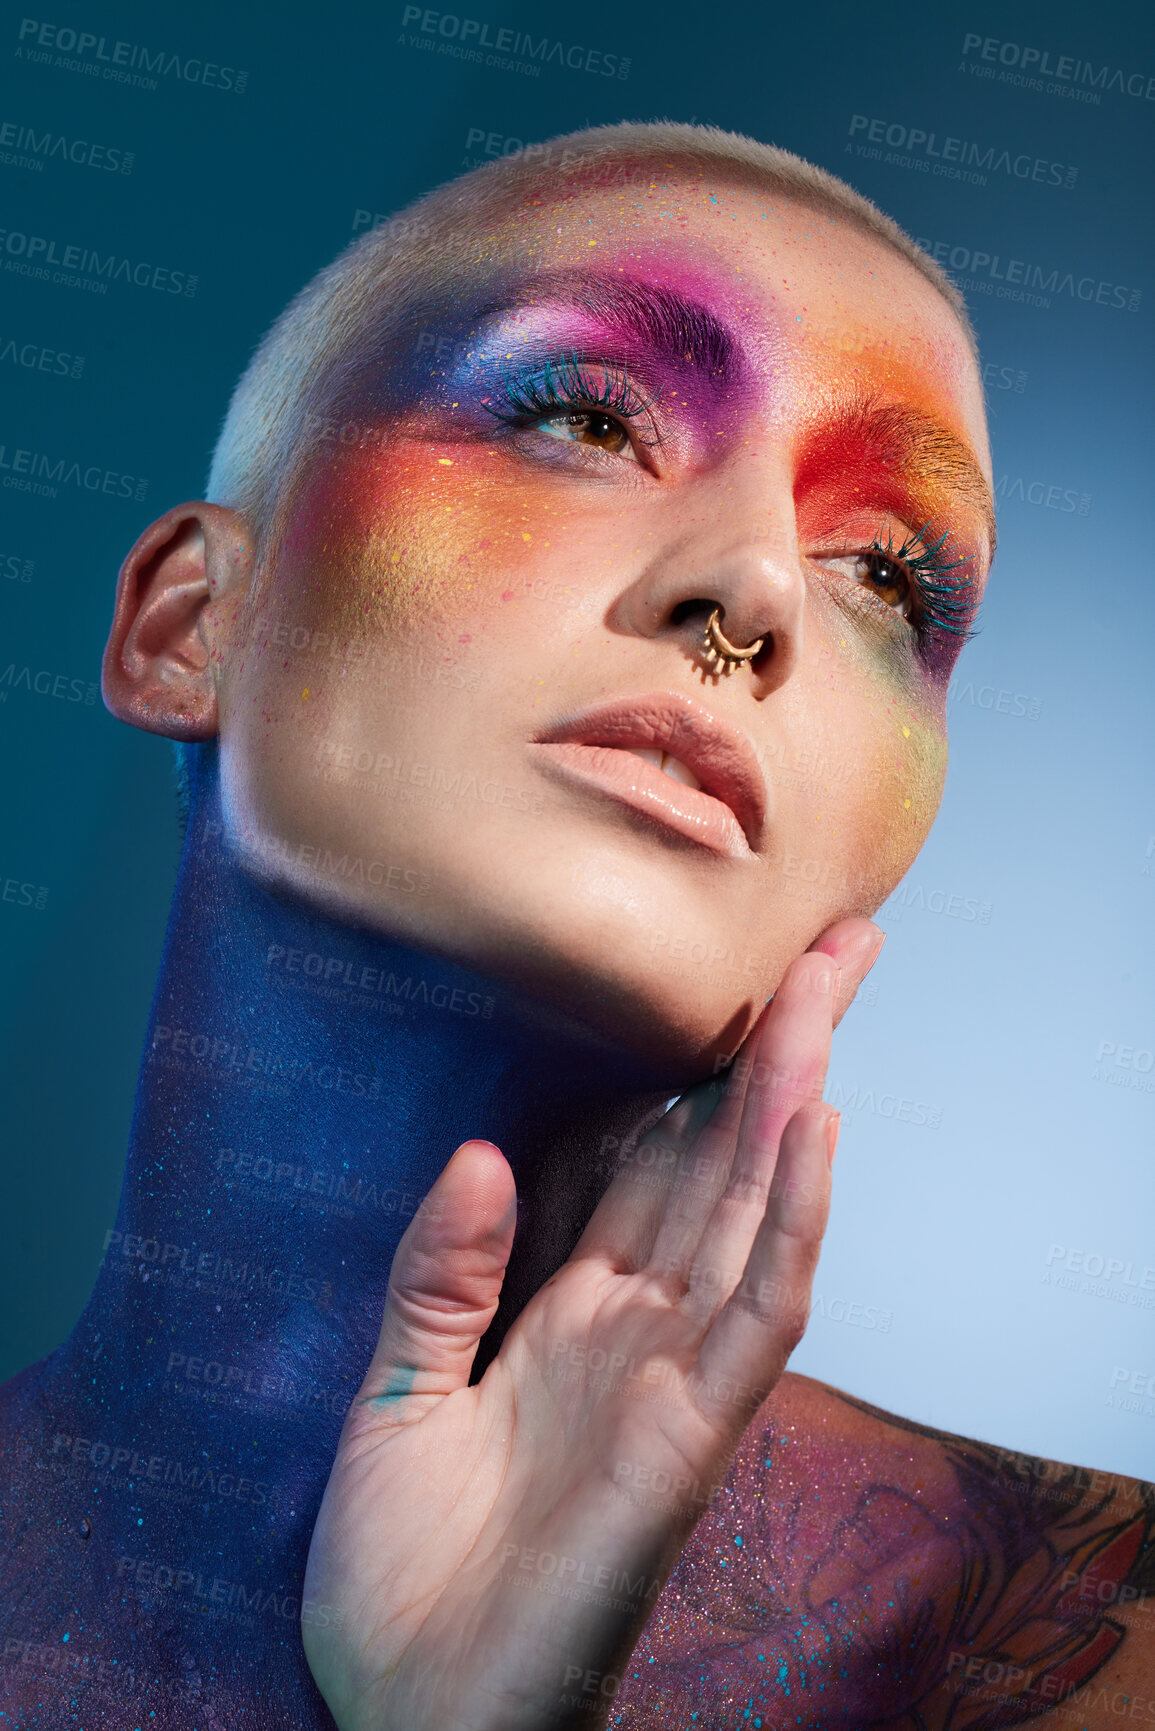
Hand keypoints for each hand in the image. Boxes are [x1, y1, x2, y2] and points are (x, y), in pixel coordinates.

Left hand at [302, 918, 882, 1729]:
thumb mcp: (390, 1395)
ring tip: (826, 985)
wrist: (407, 1720)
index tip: (712, 977)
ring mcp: (671, 1377)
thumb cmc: (399, 1576)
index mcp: (567, 1312)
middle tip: (824, 943)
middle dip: (769, 1051)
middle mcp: (634, 1329)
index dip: (683, 1072)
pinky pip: (758, 1313)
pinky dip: (793, 1219)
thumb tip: (483, 1150)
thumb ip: (440, 1275)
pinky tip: (812, 1131)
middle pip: (718, 1161)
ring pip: (752, 1208)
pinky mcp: (689, 1437)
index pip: (645, 1163)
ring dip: (792, 1096)